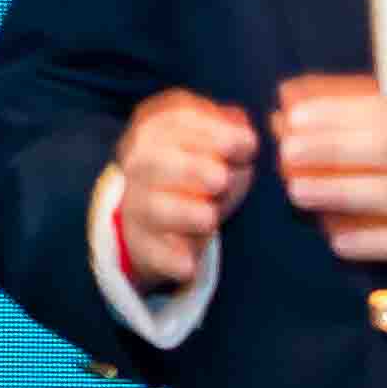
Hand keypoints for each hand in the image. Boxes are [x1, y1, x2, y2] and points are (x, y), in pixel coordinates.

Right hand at [109, 89, 259, 291]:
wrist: (154, 215)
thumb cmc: (195, 168)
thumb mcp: (209, 139)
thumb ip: (228, 129)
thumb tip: (243, 129)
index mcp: (155, 131)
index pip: (175, 122)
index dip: (213, 132)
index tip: (248, 144)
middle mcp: (140, 166)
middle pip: (155, 162)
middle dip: (191, 168)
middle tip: (221, 179)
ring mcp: (138, 205)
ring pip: (152, 207)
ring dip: (182, 212)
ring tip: (208, 218)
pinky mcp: (143, 244)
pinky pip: (153, 252)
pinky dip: (170, 259)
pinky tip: (189, 265)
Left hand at [273, 75, 386, 292]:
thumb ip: (368, 118)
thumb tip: (294, 104)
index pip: (380, 105)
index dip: (333, 104)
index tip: (287, 105)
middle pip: (384, 144)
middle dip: (331, 143)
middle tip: (285, 147)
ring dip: (341, 190)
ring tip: (296, 191)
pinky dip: (372, 241)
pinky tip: (337, 242)